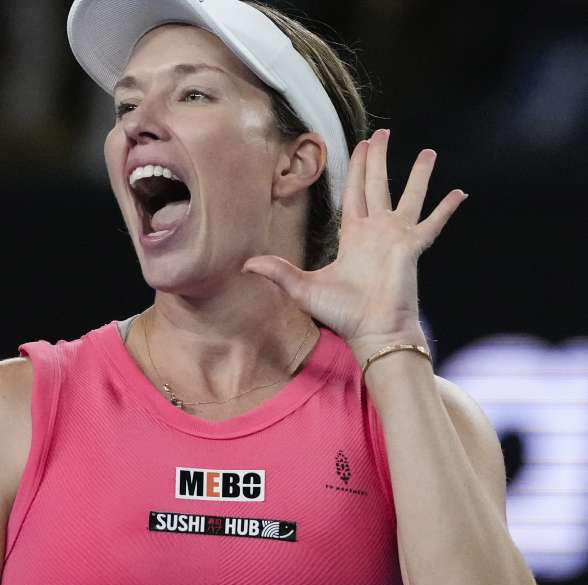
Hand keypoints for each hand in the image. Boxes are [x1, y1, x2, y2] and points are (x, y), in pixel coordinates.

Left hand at [241, 128, 467, 363]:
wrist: (372, 331)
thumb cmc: (342, 314)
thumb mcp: (302, 288)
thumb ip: (277, 272)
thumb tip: (245, 264)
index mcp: (353, 236)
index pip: (354, 194)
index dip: (356, 170)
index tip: (360, 147)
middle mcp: (376, 231)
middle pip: (377, 185)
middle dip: (378, 159)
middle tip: (383, 133)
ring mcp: (397, 237)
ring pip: (409, 196)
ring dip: (418, 175)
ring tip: (427, 152)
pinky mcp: (413, 248)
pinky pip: (432, 223)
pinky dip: (446, 208)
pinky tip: (459, 192)